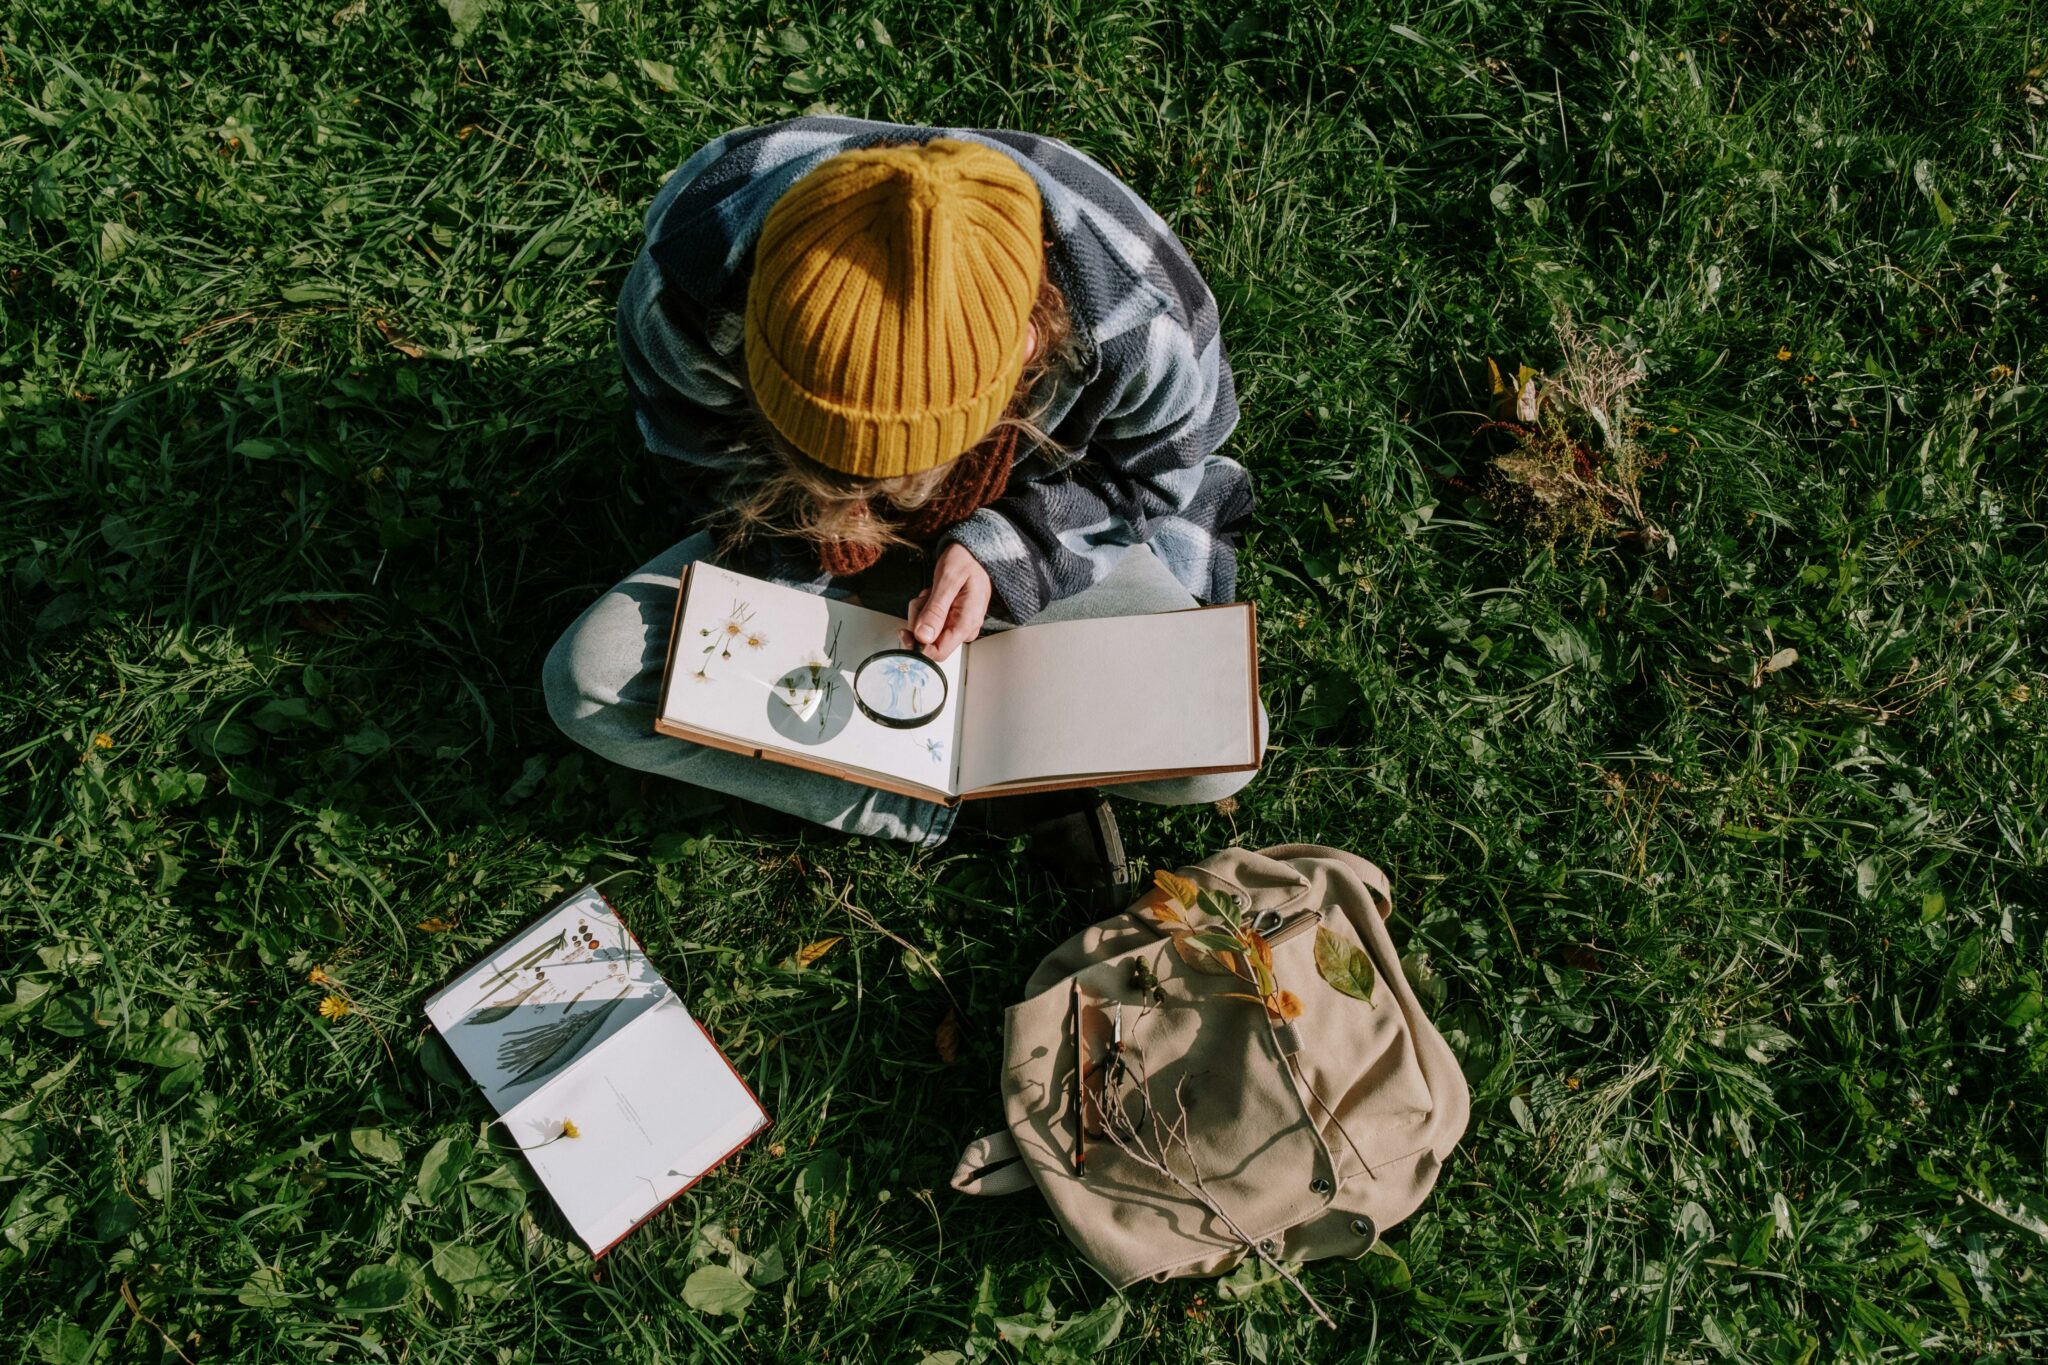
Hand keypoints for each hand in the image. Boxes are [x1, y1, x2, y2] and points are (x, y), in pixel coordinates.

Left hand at [901, 544, 990, 661]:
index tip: (904, 631)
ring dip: (921, 611)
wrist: (973, 552)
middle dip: (918, 620)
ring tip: (931, 592)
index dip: (918, 646)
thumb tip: (923, 637)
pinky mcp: (952, 620)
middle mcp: (964, 629)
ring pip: (927, 631)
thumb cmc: (965, 561)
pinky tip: (933, 594)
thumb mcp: (947, 581)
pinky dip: (925, 608)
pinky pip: (930, 622)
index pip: (939, 652)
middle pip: (929, 642)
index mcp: (966, 623)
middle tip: (924, 598)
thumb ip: (935, 610)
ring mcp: (958, 625)